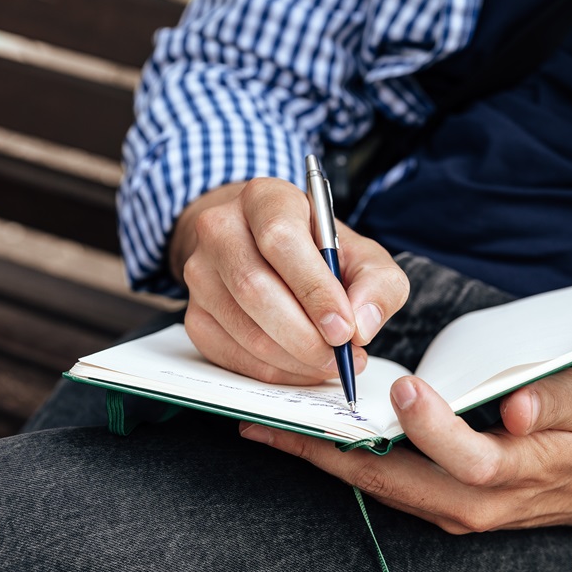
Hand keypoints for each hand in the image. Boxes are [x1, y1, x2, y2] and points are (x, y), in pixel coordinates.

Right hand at [171, 178, 408, 384]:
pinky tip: (301, 367)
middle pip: (255, 289)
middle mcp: (221, 229)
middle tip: (340, 357)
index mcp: (265, 199)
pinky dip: (273, 372)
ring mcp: (199, 273)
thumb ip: (377, 284)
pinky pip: (230, 356)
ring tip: (329, 363)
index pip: (280, 240)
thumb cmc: (319, 252)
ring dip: (293, 359)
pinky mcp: (194, 315)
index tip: (344, 329)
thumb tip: (363, 324)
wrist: (268, 251)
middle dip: (305, 336)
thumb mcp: (363, 254)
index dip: (314, 290)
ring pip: (243, 329)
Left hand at [240, 368, 571, 531]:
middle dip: (332, 453)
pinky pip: (386, 486)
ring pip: (381, 488)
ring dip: (327, 460)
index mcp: (514, 476)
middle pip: (395, 482)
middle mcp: (474, 505)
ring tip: (274, 429)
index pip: (466, 459)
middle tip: (278, 422)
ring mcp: (453, 512)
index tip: (407, 389)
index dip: (434, 427)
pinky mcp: (441, 506)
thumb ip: (553, 401)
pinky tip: (316, 439)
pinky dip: (348, 463)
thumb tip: (513, 407)